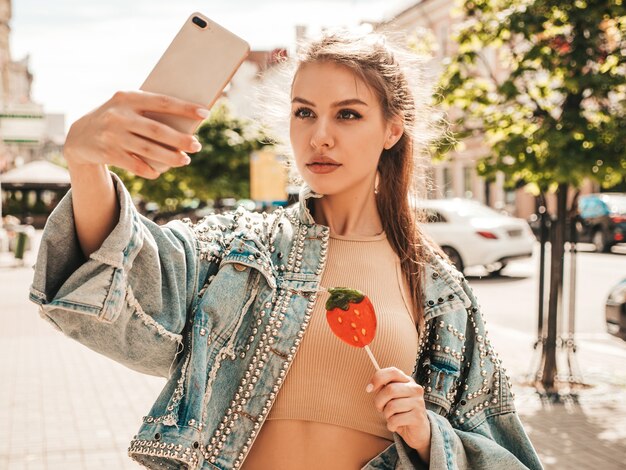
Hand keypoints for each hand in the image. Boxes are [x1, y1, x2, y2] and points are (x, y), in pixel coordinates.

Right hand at [64, 90, 208, 178]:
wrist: (79, 136)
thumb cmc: (116, 119)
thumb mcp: (126, 107)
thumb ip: (148, 110)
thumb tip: (186, 122)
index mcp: (127, 97)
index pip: (162, 102)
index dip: (185, 108)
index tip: (205, 113)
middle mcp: (119, 115)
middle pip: (157, 130)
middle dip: (180, 140)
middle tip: (197, 146)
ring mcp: (112, 135)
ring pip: (148, 149)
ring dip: (170, 157)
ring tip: (185, 160)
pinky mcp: (107, 153)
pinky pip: (134, 164)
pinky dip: (149, 169)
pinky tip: (160, 172)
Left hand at [367, 367, 430, 463]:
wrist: (417, 431)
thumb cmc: (401, 411)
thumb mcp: (392, 397)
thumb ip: (383, 388)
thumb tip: (370, 387)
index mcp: (407, 381)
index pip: (392, 372)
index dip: (378, 378)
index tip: (369, 389)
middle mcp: (415, 389)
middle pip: (390, 390)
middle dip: (379, 401)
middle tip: (380, 408)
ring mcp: (418, 403)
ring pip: (392, 406)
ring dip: (386, 415)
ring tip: (391, 417)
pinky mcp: (418, 417)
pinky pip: (395, 420)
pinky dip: (391, 424)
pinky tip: (395, 425)